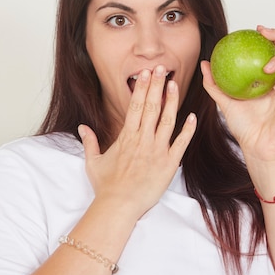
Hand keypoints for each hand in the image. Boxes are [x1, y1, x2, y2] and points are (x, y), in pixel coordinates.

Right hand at [79, 65, 196, 218]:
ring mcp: (157, 151)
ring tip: (175, 84)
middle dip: (156, 86)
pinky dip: (187, 130)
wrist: (119, 206)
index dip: (142, 88)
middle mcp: (142, 140)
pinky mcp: (169, 164)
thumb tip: (82, 127)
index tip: (146, 74)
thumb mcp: (93, 162)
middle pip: (151, 107)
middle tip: (161, 68)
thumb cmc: (106, 186)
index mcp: (126, 137)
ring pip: (167, 120)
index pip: (135, 106)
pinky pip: (181, 143)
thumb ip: (89, 141)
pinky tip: (192, 117)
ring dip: (172, 101)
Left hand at [201, 26, 274, 162]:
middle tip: (264, 34)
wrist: (256, 148)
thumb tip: (205, 63)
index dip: (268, 37)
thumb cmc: (244, 127)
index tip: (254, 30)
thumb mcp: (225, 102)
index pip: (271, 50)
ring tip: (267, 65)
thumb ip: (215, 84)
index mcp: (268, 77)